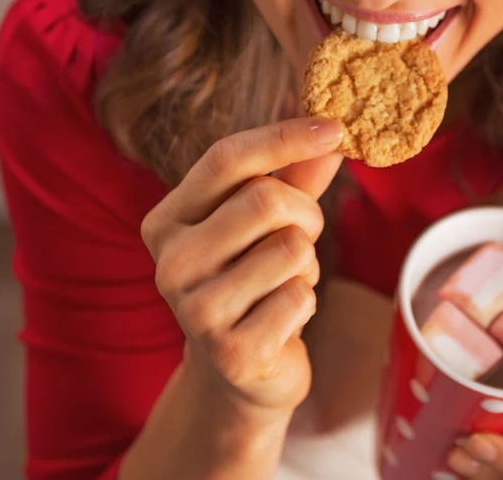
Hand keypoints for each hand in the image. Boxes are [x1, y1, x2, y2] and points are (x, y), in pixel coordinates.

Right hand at [140, 117, 344, 419]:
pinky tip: (282, 320)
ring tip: (283, 284)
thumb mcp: (264, 224)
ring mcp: (196, 312)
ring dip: (307, 265)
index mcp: (167, 221)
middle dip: (305, 214)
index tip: (335, 128)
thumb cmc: (250, 280)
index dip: (284, 137)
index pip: (226, 159)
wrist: (235, 374)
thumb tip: (333, 137)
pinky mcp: (232, 352)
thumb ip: (293, 178)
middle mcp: (171, 263)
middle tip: (302, 238)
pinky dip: (306, 303)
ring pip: (291, 248)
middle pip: (266, 200)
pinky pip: (301, 297)